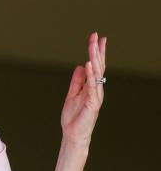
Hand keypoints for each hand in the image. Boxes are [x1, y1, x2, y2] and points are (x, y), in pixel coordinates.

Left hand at [61, 32, 105, 146]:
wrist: (72, 135)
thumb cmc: (73, 118)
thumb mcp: (72, 95)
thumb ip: (76, 81)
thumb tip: (80, 66)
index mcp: (91, 87)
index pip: (96, 66)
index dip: (96, 52)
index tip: (97, 38)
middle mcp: (96, 89)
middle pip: (99, 66)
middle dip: (96, 50)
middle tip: (96, 35)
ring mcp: (96, 96)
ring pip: (97, 73)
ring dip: (95, 58)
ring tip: (93, 44)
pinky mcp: (93, 103)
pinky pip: (92, 86)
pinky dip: (91, 74)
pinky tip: (89, 63)